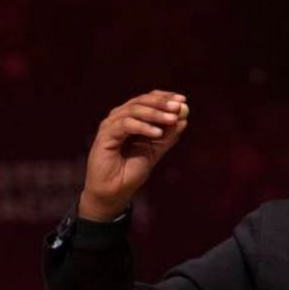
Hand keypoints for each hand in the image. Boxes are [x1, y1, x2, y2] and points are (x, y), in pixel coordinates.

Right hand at [78, 89, 190, 220]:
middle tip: (178, 106)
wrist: (114, 191)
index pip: (148, 100)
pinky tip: (157, 133)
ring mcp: (111, 125)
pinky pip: (125, 125)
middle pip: (141, 101)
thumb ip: (168, 137)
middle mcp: (120, 117)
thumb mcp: (155, 152)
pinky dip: (143, 127)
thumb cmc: (131, 171)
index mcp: (132, 118)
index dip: (165, 97)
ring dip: (155, 114)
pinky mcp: (105, 135)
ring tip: (172, 120)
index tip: (182, 100)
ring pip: (134, 110)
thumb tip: (183, 119)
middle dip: (162, 103)